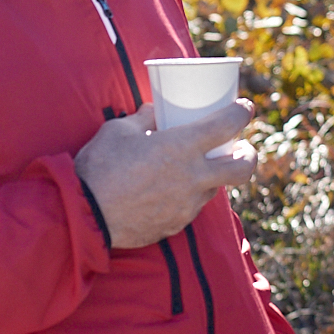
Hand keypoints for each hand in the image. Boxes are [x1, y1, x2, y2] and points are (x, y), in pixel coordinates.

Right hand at [73, 99, 258, 248]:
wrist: (84, 215)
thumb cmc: (99, 167)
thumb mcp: (118, 130)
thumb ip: (142, 118)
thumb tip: (154, 111)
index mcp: (181, 147)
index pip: (228, 125)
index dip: (241, 113)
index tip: (244, 108)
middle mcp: (192, 178)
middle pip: (242, 168)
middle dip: (249, 156)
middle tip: (242, 148)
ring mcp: (186, 205)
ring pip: (214, 189)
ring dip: (212, 177)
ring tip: (196, 168)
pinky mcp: (175, 225)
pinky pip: (190, 207)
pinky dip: (188, 196)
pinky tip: (171, 191)